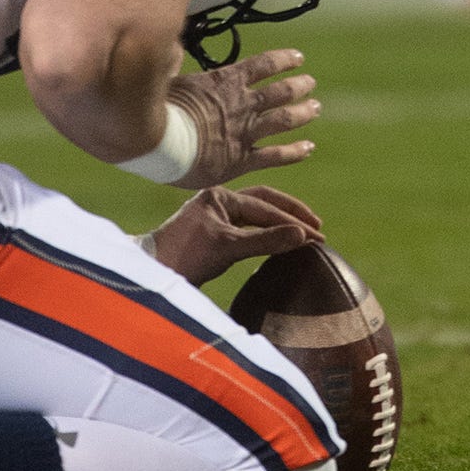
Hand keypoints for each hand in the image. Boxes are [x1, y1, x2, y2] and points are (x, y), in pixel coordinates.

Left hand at [148, 184, 324, 284]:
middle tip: (318, 227)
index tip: (318, 234)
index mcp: (219, 196)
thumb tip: (302, 236)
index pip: (265, 205)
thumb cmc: (184, 258)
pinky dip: (266, 234)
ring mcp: (214, 217)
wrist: (151, 275)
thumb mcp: (228, 249)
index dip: (293, 220)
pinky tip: (279, 241)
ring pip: (256, 216)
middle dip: (291, 214)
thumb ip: (265, 241)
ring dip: (280, 223)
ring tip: (305, 233)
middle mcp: (217, 200)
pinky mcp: (212, 234)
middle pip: (264, 202)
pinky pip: (247, 228)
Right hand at [168, 47, 319, 186]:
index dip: (283, 59)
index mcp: (225, 82)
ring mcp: (245, 132)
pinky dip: (295, 151)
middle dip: (298, 86)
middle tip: (310, 83)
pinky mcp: (242, 160)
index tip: (298, 57)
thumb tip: (170, 50)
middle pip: (280, 91)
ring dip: (303, 112)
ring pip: (284, 119)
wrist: (160, 143)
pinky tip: (308, 148)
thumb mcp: (164, 76)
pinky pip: (276, 155)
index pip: (263, 64)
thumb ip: (174, 63)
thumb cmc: (156, 109)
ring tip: (315, 108)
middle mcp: (242, 104)